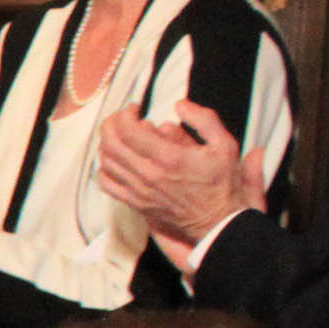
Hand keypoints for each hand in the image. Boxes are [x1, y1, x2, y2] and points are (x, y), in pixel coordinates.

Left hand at [95, 99, 259, 252]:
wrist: (217, 222)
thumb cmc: (221, 183)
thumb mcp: (224, 145)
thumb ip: (203, 120)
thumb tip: (179, 105)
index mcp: (168, 158)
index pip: (128, 130)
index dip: (125, 114)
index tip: (134, 108)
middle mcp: (148, 175)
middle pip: (111, 144)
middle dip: (111, 124)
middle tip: (120, 117)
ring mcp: (139, 191)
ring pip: (106, 162)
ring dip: (106, 143)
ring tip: (117, 134)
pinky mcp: (135, 203)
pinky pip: (107, 184)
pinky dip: (104, 167)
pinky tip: (114, 159)